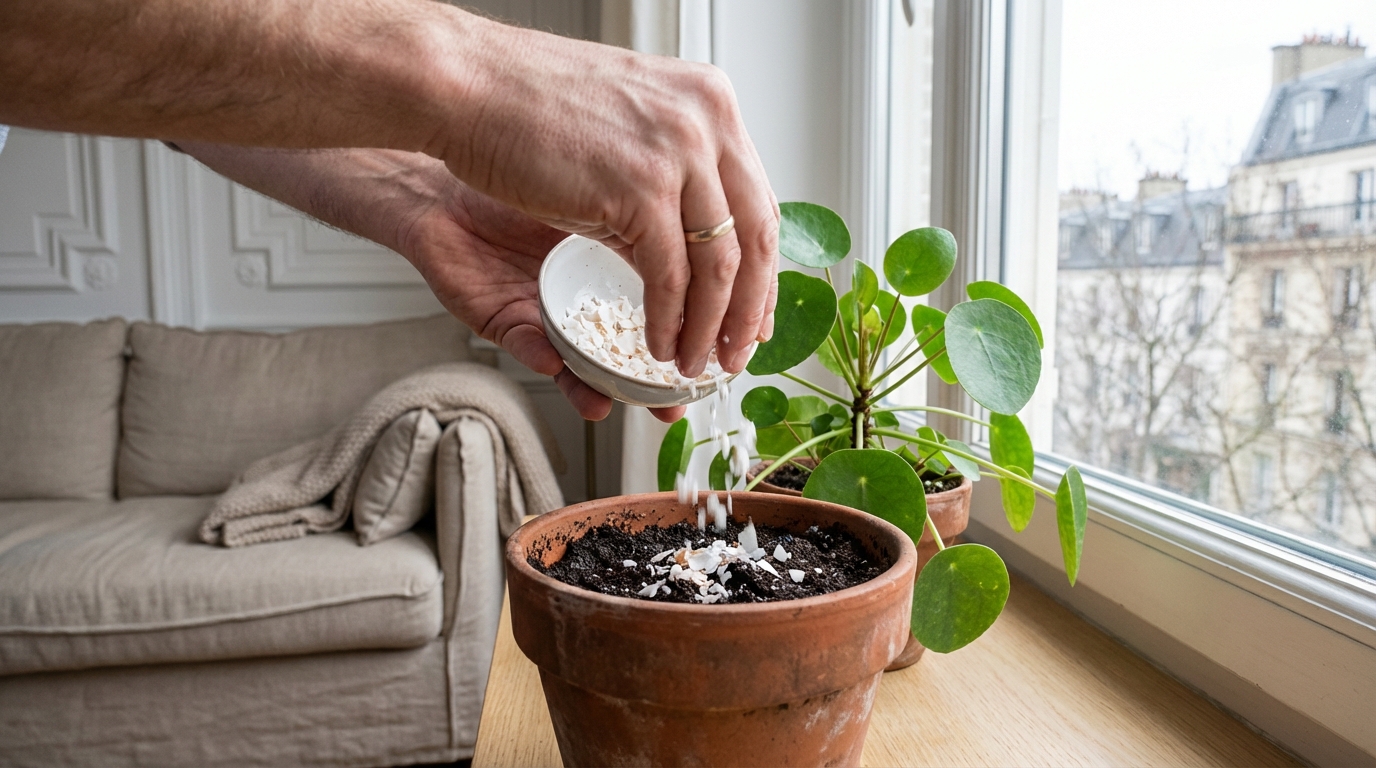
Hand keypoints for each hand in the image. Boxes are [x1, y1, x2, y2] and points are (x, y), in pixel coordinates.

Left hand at [400, 170, 687, 423]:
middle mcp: (587, 300)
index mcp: (620, 263)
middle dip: (666, 376)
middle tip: (690, 389)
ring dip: (609, 388)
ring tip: (632, 403)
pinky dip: (546, 361)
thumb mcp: (602, 184)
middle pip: (636, 350)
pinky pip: (527, 346)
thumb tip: (707, 230)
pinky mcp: (502, 319)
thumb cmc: (528, 165)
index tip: (738, 339)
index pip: (676, 301)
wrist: (451, 177)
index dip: (710, 322)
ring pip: (586, 367)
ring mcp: (548, 314)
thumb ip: (648, 209)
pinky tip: (562, 370)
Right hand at [432, 18, 779, 378]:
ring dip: (710, 329)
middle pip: (755, 237)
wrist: (461, 92)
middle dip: (748, 311)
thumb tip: (701, 256)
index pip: (758, 202)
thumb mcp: (620, 144)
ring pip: (720, 264)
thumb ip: (666, 191)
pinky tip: (658, 346)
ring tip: (694, 365)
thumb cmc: (527, 113)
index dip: (762, 270)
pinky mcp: (641, 187)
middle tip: (736, 355)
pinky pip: (671, 276)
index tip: (754, 315)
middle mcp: (707, 121)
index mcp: (709, 103)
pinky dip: (667, 322)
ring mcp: (678, 152)